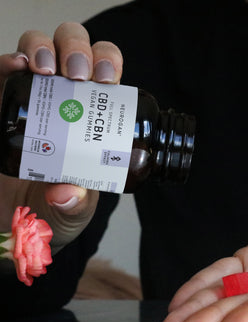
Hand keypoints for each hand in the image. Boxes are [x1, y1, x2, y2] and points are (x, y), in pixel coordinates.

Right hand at [0, 22, 122, 251]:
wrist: (13, 219)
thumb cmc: (51, 210)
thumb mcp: (73, 211)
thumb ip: (75, 205)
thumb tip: (67, 193)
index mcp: (91, 119)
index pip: (105, 74)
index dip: (108, 63)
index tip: (107, 80)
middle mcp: (63, 101)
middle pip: (74, 51)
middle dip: (79, 50)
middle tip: (78, 76)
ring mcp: (30, 98)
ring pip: (39, 48)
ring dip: (44, 48)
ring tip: (46, 71)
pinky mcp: (0, 101)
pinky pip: (2, 69)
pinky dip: (8, 61)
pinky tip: (17, 65)